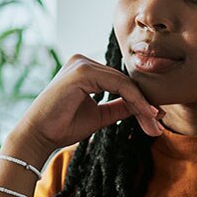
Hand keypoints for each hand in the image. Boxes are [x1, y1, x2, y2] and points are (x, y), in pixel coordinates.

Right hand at [11, 55, 164, 161]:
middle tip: (158, 126)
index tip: (155, 120)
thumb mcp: (99, 116)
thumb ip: (119, 107)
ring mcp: (82, 63)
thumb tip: (143, 107)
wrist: (38, 136)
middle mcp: (83, 61)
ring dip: (142, 105)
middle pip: (125, 81)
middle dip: (144, 105)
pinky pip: (118, 84)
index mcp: (85, 69)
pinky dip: (134, 100)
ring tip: (154, 124)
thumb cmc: (62, 127)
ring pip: (124, 83)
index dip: (140, 101)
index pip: (121, 82)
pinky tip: (144, 114)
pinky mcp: (82, 71)